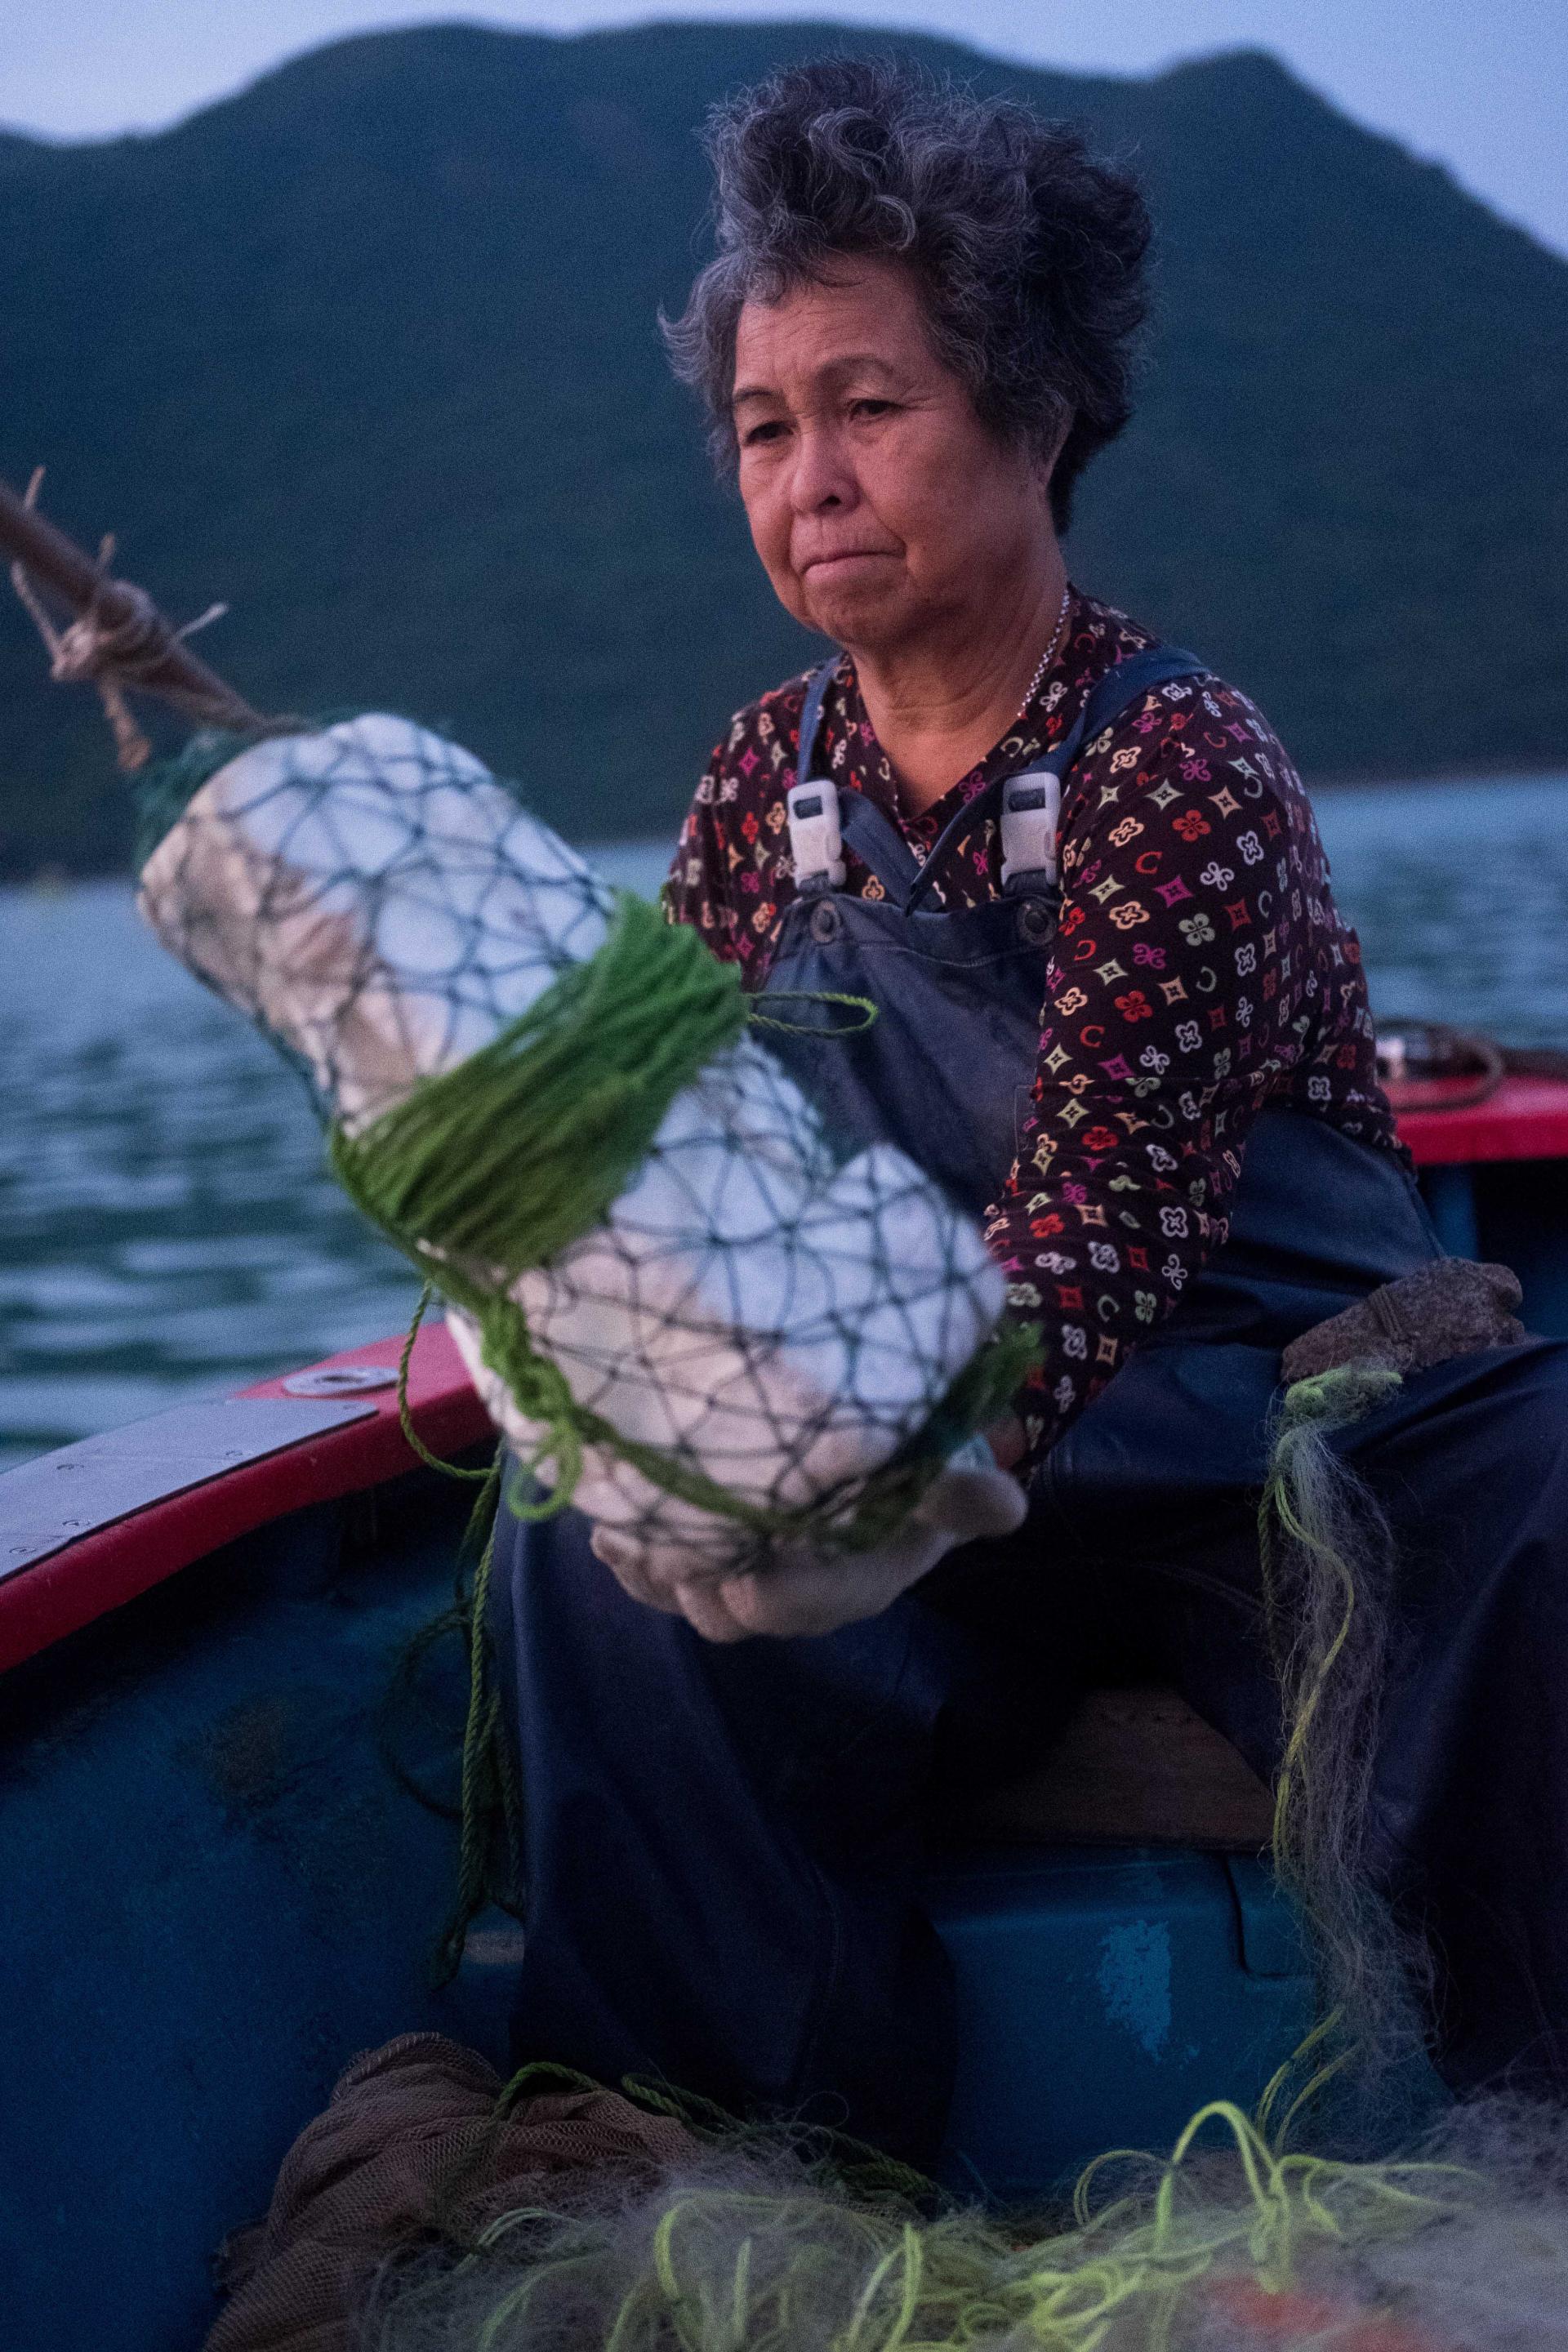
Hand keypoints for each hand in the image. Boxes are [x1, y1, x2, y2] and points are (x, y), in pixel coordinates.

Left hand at [589, 1447, 1026, 1641]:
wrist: (875, 1463)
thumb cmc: (908, 1469)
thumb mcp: (939, 1474)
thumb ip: (959, 1491)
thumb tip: (1009, 1506)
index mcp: (858, 1578)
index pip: (819, 1604)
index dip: (782, 1599)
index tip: (750, 1579)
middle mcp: (798, 1594)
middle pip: (741, 1613)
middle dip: (701, 1587)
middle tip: (669, 1548)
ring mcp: (747, 1577)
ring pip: (693, 1598)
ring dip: (655, 1573)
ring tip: (623, 1534)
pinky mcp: (706, 1555)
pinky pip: (662, 1577)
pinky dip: (630, 1559)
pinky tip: (605, 1534)